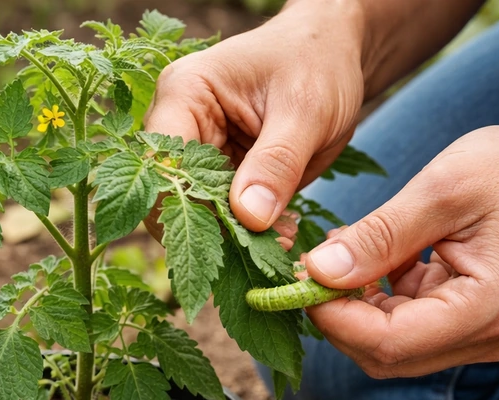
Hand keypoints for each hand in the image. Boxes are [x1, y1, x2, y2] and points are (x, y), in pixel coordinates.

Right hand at [144, 1, 365, 230]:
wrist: (336, 54)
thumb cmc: (318, 62)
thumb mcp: (306, 110)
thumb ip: (276, 163)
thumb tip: (249, 216)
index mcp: (184, 94)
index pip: (163, 163)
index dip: (189, 206)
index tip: (238, 234)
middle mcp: (180, 125)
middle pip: (174, 196)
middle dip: (217, 230)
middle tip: (270, 246)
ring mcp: (199, 151)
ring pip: (198, 213)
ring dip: (236, 236)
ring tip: (283, 239)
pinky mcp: (222, 173)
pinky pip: (223, 214)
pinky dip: (250, 231)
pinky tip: (283, 231)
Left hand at [304, 120, 498, 377]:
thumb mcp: (442, 189)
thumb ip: (380, 236)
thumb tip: (317, 272)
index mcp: (488, 310)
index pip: (388, 343)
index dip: (333, 317)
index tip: (295, 278)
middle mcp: (486, 338)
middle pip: (384, 355)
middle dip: (338, 316)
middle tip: (306, 268)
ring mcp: (479, 338)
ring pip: (389, 346)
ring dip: (354, 307)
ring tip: (341, 254)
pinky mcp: (467, 326)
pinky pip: (405, 328)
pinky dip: (376, 299)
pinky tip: (371, 258)